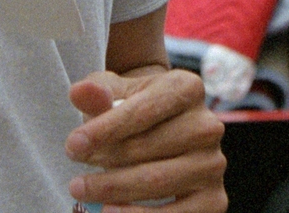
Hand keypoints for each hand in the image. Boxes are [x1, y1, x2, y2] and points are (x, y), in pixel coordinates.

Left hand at [66, 67, 225, 211]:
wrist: (158, 135)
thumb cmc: (130, 111)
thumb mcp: (113, 94)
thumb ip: (97, 92)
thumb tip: (80, 92)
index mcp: (187, 88)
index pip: (144, 110)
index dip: (105, 129)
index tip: (73, 145)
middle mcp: (209, 125)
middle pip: (149, 147)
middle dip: (106, 161)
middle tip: (75, 175)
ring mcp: (214, 164)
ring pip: (158, 181)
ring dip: (114, 189)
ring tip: (82, 191)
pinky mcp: (215, 199)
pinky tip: (110, 212)